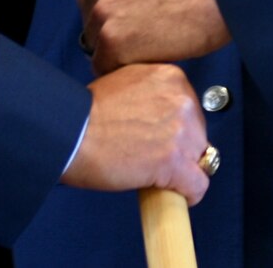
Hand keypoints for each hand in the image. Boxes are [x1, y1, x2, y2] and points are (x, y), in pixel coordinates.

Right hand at [60, 62, 211, 204]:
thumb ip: (152, 94)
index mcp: (171, 77)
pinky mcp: (174, 162)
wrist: (71, 133)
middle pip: (198, 133)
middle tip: (155, 157)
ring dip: (183, 169)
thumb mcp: (127, 82)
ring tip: (159, 176)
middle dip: (181, 148)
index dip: (177, 127)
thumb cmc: (86, 112)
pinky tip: (174, 194)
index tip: (162, 138)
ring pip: (201, 159)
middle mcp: (182, 100)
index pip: (190, 108)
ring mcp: (181, 132)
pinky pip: (198, 185)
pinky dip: (189, 194)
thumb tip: (161, 115)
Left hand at [80, 0, 230, 74]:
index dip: (109, 9)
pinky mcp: (112, 42)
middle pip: (89, 19)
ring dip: (117, 50)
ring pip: (96, 44)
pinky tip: (145, 59)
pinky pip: (104, 66)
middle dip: (111, 29)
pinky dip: (122, 69)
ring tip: (147, 45)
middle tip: (140, 32)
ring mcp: (101, 12)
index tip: (125, 16)